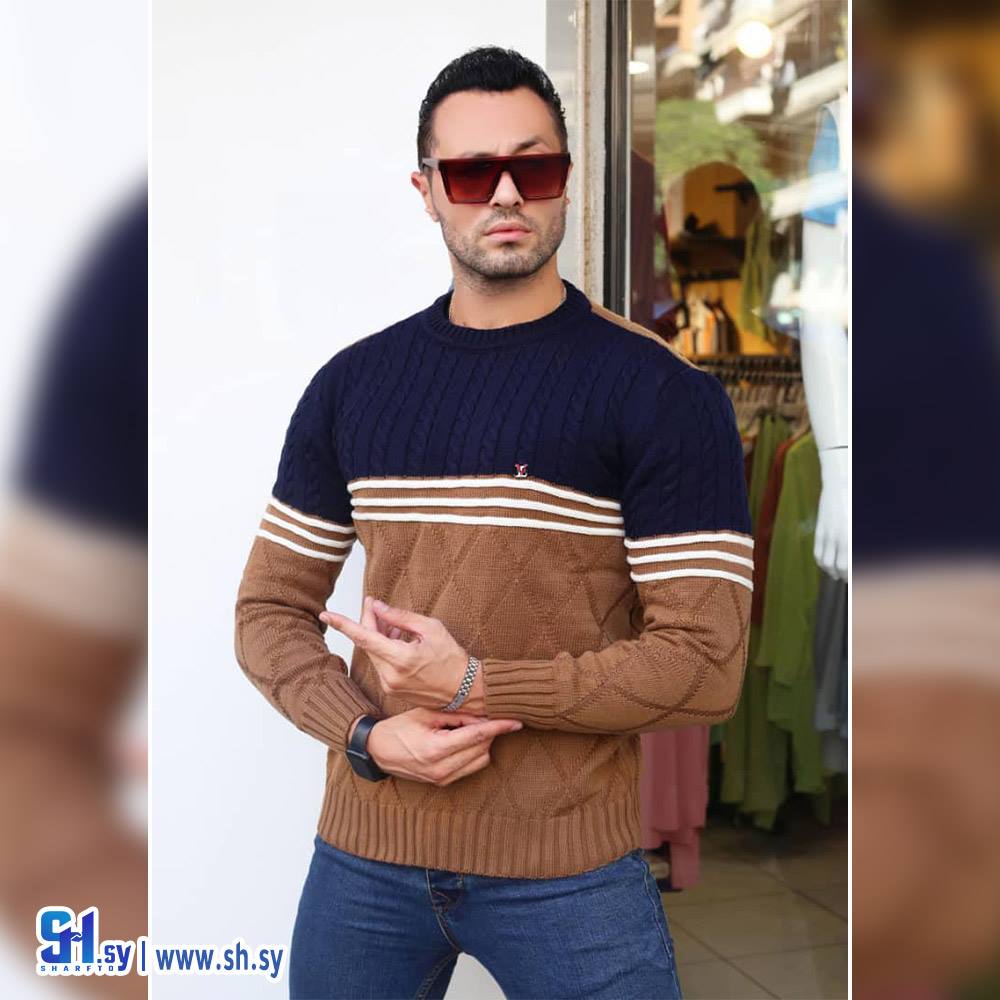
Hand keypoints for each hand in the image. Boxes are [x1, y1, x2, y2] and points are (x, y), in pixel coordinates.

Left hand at [321, 596, 469, 709]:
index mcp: (400, 658)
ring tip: (395, 626)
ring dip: (379, 637)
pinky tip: (398, 642)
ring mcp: (390, 686)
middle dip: (369, 623)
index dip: (344, 624)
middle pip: (368, 643)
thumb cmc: (452, 658)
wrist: (465, 690)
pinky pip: (381, 665)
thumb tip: (377, 606)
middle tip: (373, 605)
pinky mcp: (392, 691)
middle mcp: (390, 675)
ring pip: (374, 654)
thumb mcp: (430, 628)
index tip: (326, 615)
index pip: (364, 637)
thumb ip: (400, 617)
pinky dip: (385, 651)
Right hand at [363, 707, 521, 785]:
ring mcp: (442, 779)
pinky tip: (465, 740)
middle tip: (482, 714)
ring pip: (480, 760)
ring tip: (469, 727)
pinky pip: (471, 767)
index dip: (499, 727)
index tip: (516, 721)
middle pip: (482, 748)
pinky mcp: (443, 783)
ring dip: (483, 743)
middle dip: (489, 731)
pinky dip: (475, 753)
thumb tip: (482, 714)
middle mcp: (441, 768)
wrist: (378, 751)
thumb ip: (456, 715)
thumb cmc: (400, 728)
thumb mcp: (426, 714)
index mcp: (436, 749)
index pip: (477, 736)